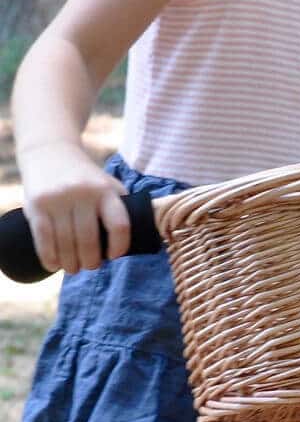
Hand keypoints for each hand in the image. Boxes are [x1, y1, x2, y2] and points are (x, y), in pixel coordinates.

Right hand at [20, 142, 128, 274]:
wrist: (50, 152)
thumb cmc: (86, 177)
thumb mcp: (108, 185)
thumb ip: (120, 207)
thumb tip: (141, 237)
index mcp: (106, 191)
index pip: (119, 226)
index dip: (119, 246)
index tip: (114, 256)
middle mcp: (82, 194)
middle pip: (89, 240)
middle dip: (91, 261)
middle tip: (90, 267)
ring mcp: (58, 200)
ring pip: (66, 242)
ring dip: (70, 263)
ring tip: (73, 269)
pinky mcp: (36, 205)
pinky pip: (43, 238)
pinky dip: (49, 257)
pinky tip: (53, 266)